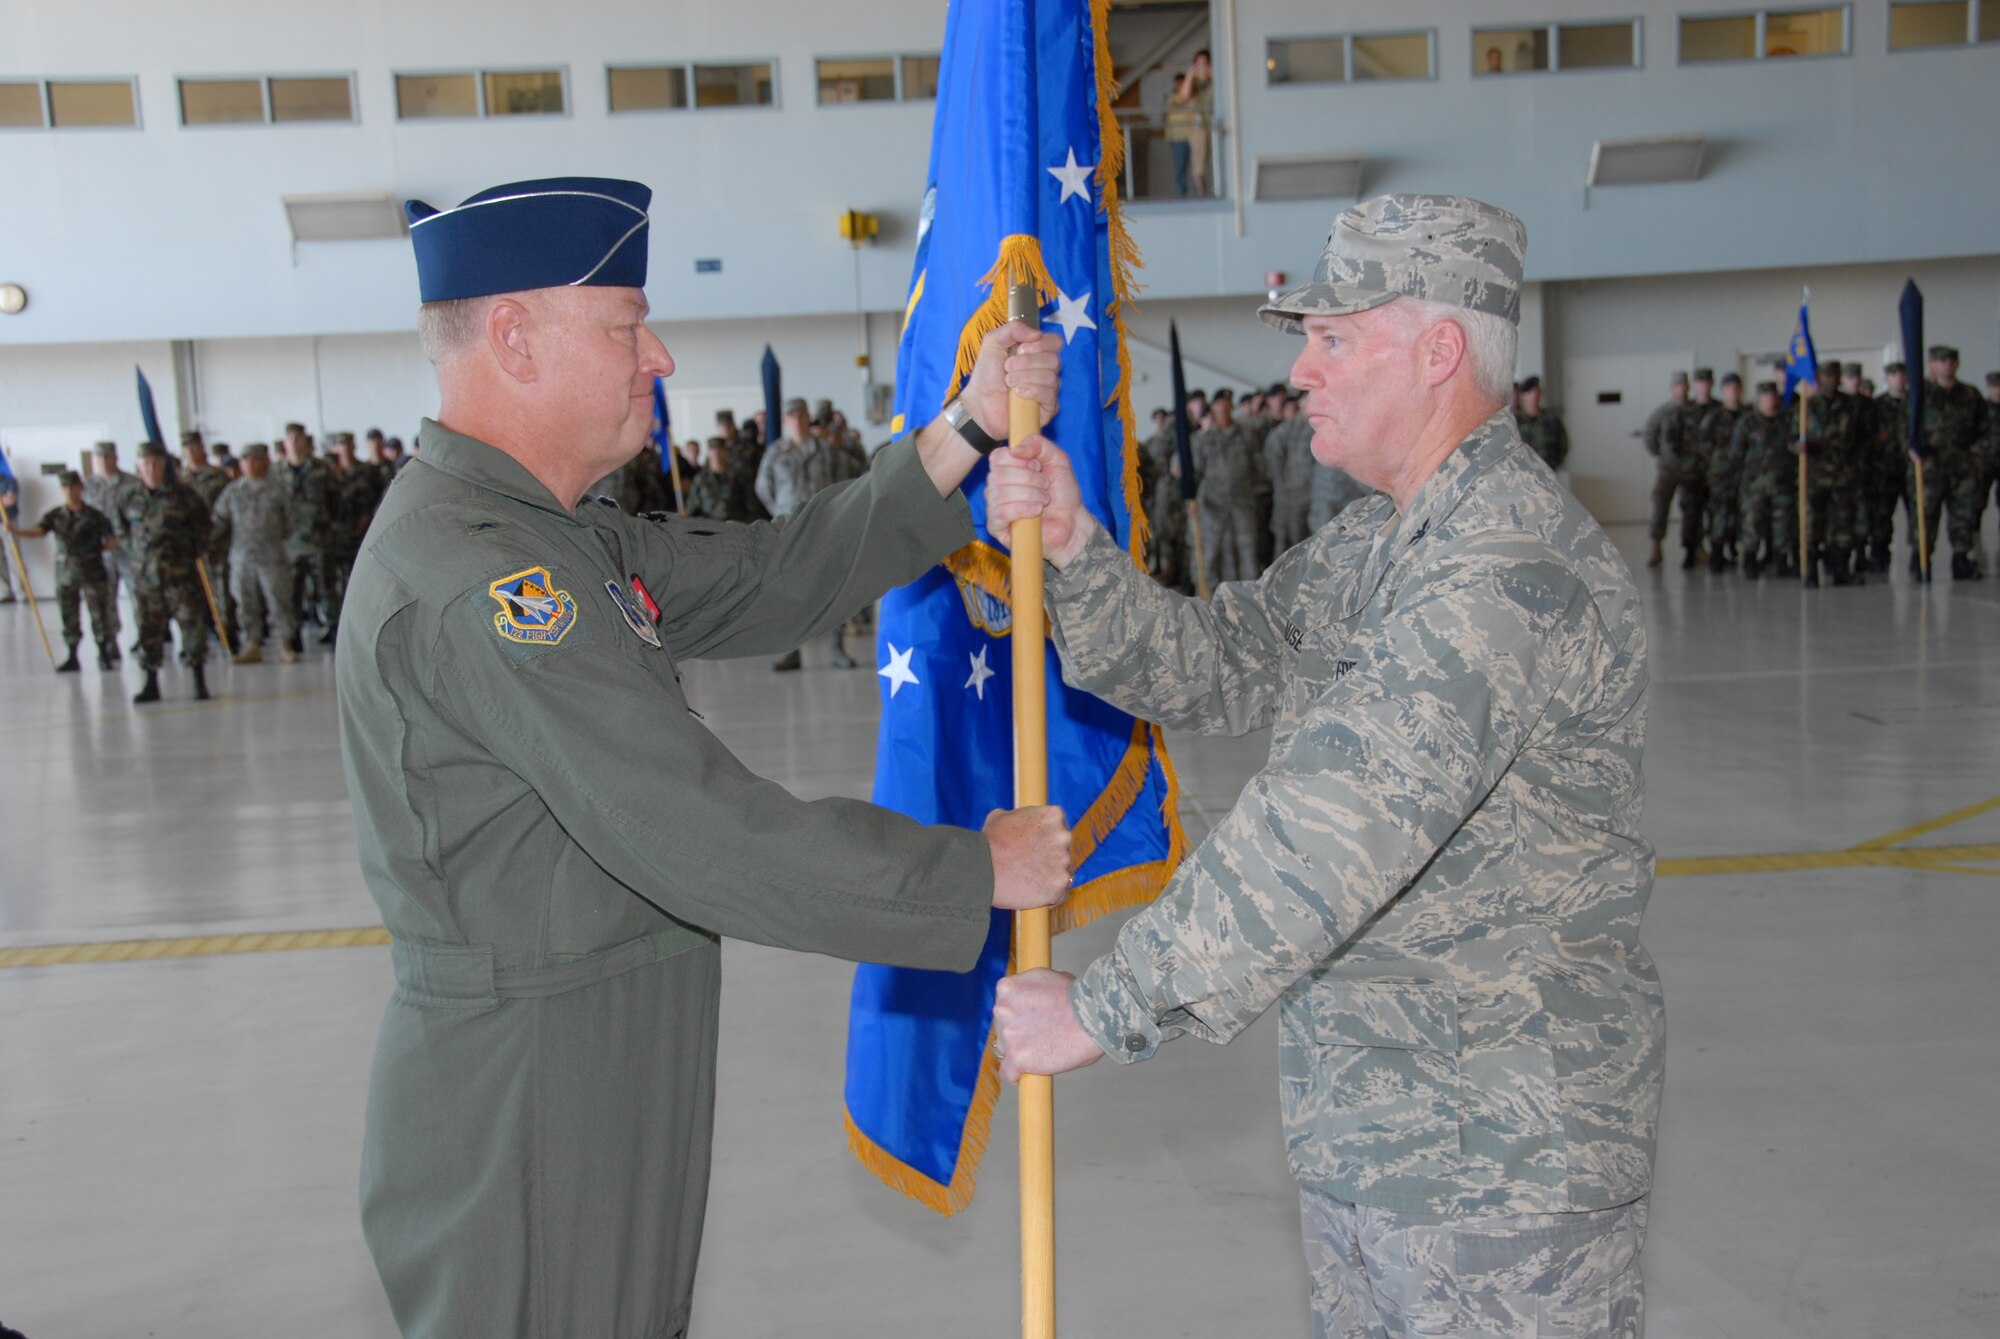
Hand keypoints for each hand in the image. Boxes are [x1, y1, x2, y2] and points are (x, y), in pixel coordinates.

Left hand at [961, 321, 1061, 440]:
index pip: (1055, 342)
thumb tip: (1037, 334)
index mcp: (1037, 353)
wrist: (978, 403)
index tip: (1020, 349)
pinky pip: (1049, 396)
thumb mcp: (993, 342)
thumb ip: (1013, 329)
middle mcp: (1046, 370)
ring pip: (1051, 378)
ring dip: (1024, 377)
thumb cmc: (986, 375)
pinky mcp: (1047, 408)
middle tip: (1008, 368)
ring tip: (1008, 382)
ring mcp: (1048, 390)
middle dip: (1027, 362)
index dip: (1041, 344)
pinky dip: (1032, 391)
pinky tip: (1017, 393)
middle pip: (1054, 360)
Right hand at [983, 806, 1071, 910]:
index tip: (1033, 846)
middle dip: (1050, 857)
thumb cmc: (988, 841)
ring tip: (1027, 880)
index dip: (1045, 838)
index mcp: (1053, 815)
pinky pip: (1061, 893)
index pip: (1058, 827)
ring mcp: (1064, 862)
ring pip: (1062, 871)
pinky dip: (1050, 895)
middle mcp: (1063, 836)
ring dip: (1049, 876)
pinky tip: (1033, 892)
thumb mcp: (1000, 816)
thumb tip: (1016, 819)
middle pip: (1063, 849)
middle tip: (1029, 864)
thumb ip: (1018, 816)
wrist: (981, 868)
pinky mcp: (1059, 885)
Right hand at [985, 436, 1093, 567]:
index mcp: (1006, 469)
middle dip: (1029, 479)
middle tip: (1046, 486)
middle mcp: (996, 486)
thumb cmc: (1063, 493)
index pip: (997, 456)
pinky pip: (1000, 513)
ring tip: (1044, 500)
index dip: (1019, 460)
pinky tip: (1037, 511)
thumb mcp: (1057, 459)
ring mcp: (994, 507)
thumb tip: (1015, 449)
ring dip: (1030, 495)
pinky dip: (1022, 509)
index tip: (1038, 466)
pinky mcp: (996, 527)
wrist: (1072, 522)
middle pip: (998, 474)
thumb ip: (1038, 444)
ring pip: (1000, 493)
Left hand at [994, 968, 1103, 1081]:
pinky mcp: (1017, 1057)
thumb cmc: (1080, 999)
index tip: (1028, 1023)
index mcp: (1008, 988)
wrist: (1093, 1018)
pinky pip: (1008, 1072)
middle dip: (1018, 1033)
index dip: (1018, 1016)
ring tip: (1042, 1052)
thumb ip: (1035, 989)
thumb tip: (1037, 998)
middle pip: (1002, 1027)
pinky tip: (1027, 1073)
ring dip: (1019, 1052)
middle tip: (1040, 1036)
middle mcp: (1002, 1009)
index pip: (1004, 1006)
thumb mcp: (1052, 979)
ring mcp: (1008, 1034)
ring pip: (1005, 1049)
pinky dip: (1016, 1075)